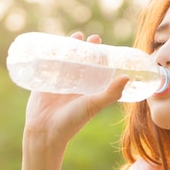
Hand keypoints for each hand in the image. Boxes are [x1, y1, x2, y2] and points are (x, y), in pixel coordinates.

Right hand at [22, 32, 128, 147]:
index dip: (100, 56)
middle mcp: (74, 85)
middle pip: (81, 62)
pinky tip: (53, 44)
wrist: (46, 133)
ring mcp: (58, 83)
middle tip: (90, 38)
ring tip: (75, 36)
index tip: (104, 45)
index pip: (96, 69)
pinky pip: (46, 66)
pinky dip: (50, 55)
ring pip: (64, 61)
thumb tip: (127, 77)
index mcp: (87, 90)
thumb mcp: (93, 105)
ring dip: (69, 48)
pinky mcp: (42, 83)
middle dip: (85, 49)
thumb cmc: (72, 122)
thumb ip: (110, 93)